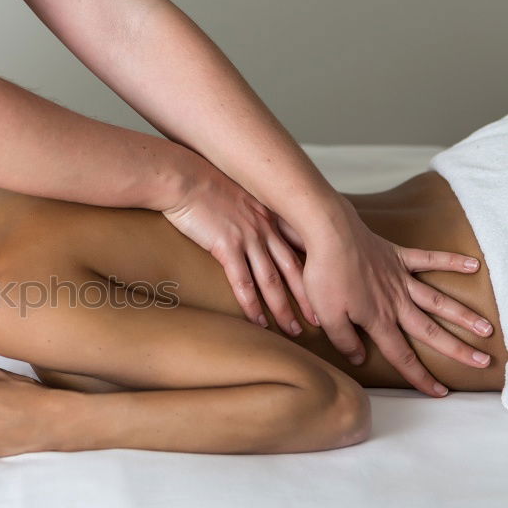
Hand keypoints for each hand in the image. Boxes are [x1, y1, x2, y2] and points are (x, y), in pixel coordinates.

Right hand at [162, 173, 316, 334]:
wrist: (183, 178)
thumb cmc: (201, 184)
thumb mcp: (235, 195)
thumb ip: (247, 212)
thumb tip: (247, 226)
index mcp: (268, 217)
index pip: (298, 249)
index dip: (313, 272)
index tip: (324, 291)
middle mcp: (264, 228)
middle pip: (292, 269)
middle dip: (308, 297)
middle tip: (320, 321)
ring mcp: (248, 238)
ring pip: (272, 280)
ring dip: (283, 308)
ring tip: (292, 330)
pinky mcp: (227, 246)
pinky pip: (243, 281)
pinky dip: (252, 304)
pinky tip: (258, 321)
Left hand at [302, 200, 493, 396]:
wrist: (329, 234)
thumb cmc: (325, 275)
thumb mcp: (327, 316)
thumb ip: (344, 340)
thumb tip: (359, 359)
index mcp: (377, 320)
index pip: (401, 355)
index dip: (419, 376)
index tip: (439, 392)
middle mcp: (395, 302)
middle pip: (430, 332)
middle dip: (458, 350)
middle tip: (484, 362)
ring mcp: (400, 278)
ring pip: (438, 301)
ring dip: (463, 316)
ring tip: (487, 329)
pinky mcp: (398, 256)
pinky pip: (430, 259)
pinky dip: (452, 262)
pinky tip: (474, 266)